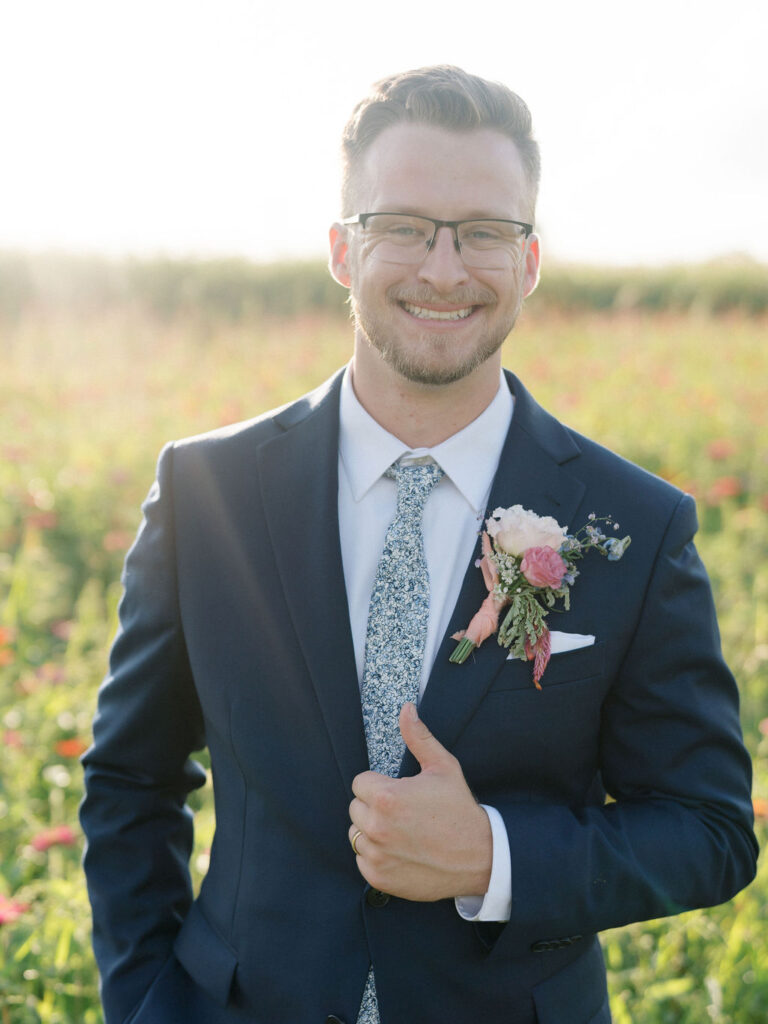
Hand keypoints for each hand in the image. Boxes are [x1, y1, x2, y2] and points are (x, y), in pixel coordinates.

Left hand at [348, 702, 491, 901]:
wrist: (480, 857)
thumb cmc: (460, 810)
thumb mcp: (443, 767)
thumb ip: (418, 737)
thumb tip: (406, 708)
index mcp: (386, 797)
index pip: (360, 783)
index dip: (379, 785)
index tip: (399, 792)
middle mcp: (376, 827)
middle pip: (355, 808)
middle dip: (374, 807)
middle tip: (403, 812)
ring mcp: (376, 855)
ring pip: (356, 834)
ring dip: (372, 831)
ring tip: (402, 832)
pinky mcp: (378, 877)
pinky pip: (362, 860)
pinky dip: (376, 856)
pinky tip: (401, 851)